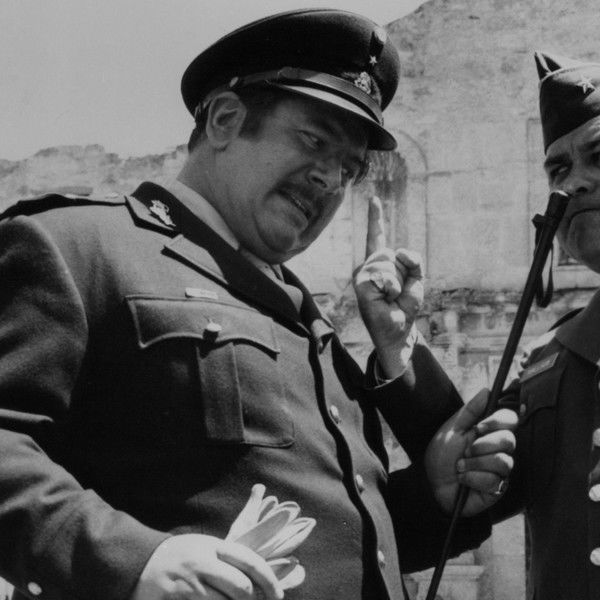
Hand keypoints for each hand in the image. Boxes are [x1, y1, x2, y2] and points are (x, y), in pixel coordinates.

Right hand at [131, 534, 283, 599]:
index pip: (251, 561)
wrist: (139, 561)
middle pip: (241, 587)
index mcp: (214, 546)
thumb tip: (259, 582)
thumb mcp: (205, 547)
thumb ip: (229, 561)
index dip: (270, 581)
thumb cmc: (180, 556)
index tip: (278, 595)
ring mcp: (189, 584)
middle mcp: (203, 562)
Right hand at [353, 196, 423, 377]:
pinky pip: (384, 275)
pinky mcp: (361, 284)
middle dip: (402, 271)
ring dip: (397, 282)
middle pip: (389, 252)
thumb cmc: (405, 307)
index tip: (374, 200)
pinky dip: (392, 287)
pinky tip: (385, 298)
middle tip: (397, 292)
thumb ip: (414, 260)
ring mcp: (362, 275)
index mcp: (381, 263)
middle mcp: (368, 266)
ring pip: (386, 262)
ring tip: (391, 296)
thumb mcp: (417, 280)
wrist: (399, 330)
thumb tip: (397, 251)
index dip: (375, 219)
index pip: (377, 237)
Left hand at [424, 389, 517, 516]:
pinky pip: (494, 481)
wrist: (431, 483)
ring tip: (460, 466)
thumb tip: (487, 390)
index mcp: (489, 432)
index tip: (480, 427)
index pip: (511, 419)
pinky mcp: (498, 489)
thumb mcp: (452, 429)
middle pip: (509, 440)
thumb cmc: (441, 454)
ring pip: (503, 462)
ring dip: (475, 464)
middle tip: (465, 451)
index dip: (499, 421)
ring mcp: (500, 470)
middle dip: (482, 446)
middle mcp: (499, 449)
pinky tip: (464, 480)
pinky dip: (473, 478)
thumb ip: (470, 411)